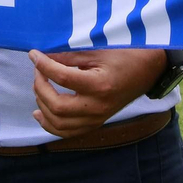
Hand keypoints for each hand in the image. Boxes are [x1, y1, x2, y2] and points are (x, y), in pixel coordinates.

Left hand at [28, 48, 166, 137]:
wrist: (148, 70)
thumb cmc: (126, 55)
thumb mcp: (99, 51)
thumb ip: (70, 56)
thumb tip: (45, 56)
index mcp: (100, 85)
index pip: (63, 77)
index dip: (43, 65)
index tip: (34, 54)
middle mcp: (98, 107)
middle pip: (57, 106)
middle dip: (40, 87)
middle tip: (38, 71)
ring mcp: (97, 118)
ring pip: (59, 124)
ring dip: (42, 106)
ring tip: (39, 87)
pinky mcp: (96, 123)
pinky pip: (68, 132)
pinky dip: (50, 125)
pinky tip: (39, 113)